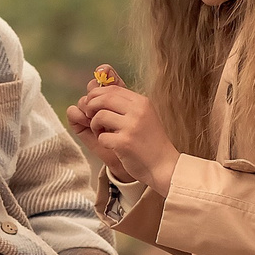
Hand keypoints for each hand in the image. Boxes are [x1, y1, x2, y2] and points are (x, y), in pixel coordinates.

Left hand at [67, 67, 177, 193]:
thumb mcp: (142, 116)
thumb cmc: (150, 142)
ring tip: (101, 132)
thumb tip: (98, 93)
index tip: (91, 103)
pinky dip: (102, 141)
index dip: (96, 94)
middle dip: (90, 106)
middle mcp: (137, 111)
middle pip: (103, 98)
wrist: (164, 165)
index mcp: (142, 102)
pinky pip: (101, 137)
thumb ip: (124, 105)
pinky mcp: (125, 142)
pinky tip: (111, 145)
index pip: (112, 89)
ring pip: (99, 116)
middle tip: (89, 116)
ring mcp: (131, 126)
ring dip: (95, 125)